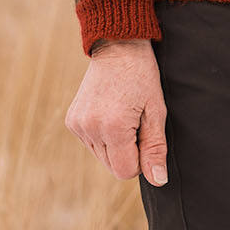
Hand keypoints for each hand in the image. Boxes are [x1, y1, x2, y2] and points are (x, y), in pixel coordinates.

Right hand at [67, 39, 168, 185]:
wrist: (118, 49)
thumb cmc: (143, 78)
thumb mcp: (156, 112)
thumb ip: (155, 148)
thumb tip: (158, 180)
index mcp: (112, 127)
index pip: (126, 171)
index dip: (141, 161)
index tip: (145, 136)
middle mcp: (89, 128)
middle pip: (113, 167)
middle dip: (128, 153)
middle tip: (136, 124)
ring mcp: (77, 125)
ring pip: (102, 158)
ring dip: (116, 145)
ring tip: (123, 116)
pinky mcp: (71, 121)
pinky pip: (91, 144)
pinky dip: (103, 137)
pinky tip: (110, 114)